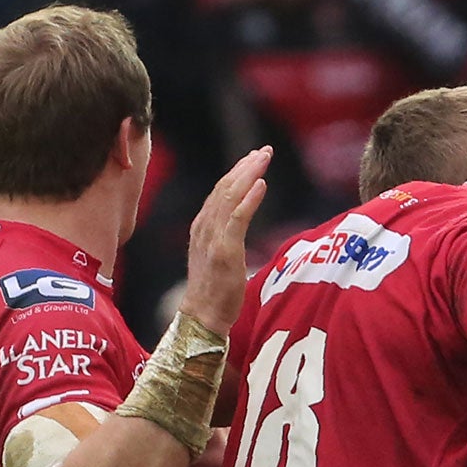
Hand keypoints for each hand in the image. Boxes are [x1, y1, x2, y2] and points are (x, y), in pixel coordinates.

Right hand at [178, 147, 270, 337]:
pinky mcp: (225, 250)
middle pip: (225, 187)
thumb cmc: (214, 290)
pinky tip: (261, 184)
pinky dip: (249, 199)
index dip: (238, 172)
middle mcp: (205, 226)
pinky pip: (238, 219)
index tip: (254, 158)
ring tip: (263, 158)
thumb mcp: (219, 254)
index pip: (220, 191)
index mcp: (203, 226)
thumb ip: (226, 235)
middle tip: (264, 151)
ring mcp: (214, 238)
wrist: (202, 315)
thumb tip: (239, 223)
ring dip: (248, 175)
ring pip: (230, 196)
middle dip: (246, 166)